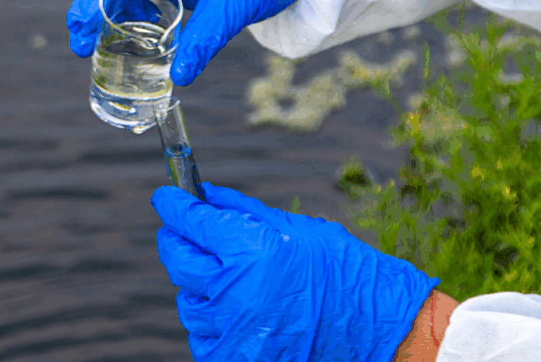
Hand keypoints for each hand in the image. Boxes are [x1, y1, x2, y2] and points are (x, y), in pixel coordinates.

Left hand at [151, 183, 439, 361]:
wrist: (373, 326)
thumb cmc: (340, 270)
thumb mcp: (293, 228)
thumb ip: (242, 212)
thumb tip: (206, 194)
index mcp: (250, 250)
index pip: (189, 220)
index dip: (173, 204)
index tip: (167, 197)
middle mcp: (234, 290)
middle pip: (177, 258)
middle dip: (176, 239)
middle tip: (183, 231)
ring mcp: (232, 329)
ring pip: (188, 300)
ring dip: (200, 286)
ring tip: (229, 280)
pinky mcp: (234, 358)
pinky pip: (203, 336)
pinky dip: (213, 323)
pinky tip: (235, 312)